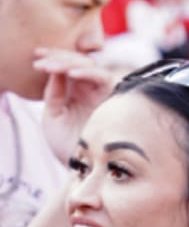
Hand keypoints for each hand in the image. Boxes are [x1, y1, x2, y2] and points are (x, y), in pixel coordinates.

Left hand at [33, 49, 117, 163]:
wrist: (84, 168)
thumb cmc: (68, 147)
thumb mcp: (52, 117)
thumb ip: (53, 94)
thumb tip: (54, 70)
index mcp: (77, 93)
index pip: (67, 68)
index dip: (53, 59)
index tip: (35, 57)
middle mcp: (92, 91)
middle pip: (79, 63)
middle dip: (58, 57)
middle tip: (40, 59)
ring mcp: (103, 94)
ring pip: (91, 67)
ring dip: (69, 63)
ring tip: (50, 67)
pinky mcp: (114, 99)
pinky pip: (104, 79)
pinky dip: (88, 73)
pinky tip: (71, 74)